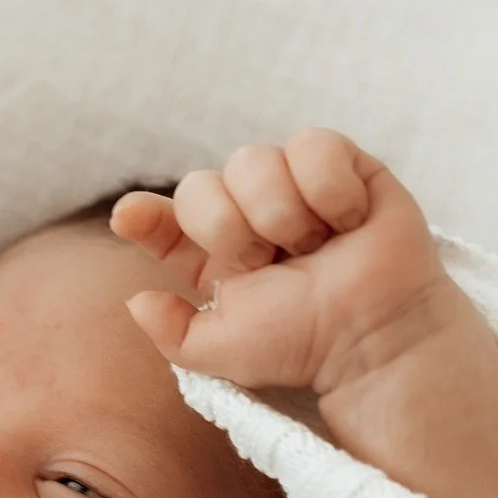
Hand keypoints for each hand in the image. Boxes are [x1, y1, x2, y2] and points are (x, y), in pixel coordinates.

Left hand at [113, 129, 497, 497]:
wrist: (369, 336)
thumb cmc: (302, 346)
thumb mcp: (221, 352)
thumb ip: (171, 333)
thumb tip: (135, 300)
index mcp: (213, 256)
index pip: (164, 223)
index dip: (144, 217)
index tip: (128, 219)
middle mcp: (247, 214)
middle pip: (200, 186)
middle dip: (230, 229)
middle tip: (269, 262)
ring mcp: (292, 185)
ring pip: (252, 160)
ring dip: (280, 212)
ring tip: (314, 247)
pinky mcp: (341, 164)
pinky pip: (311, 145)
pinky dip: (328, 188)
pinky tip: (348, 220)